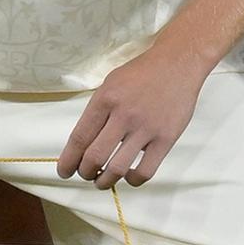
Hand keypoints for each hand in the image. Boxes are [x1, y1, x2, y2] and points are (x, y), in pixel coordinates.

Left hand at [60, 40, 207, 187]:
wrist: (178, 63)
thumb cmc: (142, 73)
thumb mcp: (111, 83)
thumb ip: (97, 110)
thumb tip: (84, 142)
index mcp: (105, 99)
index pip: (79, 138)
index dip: (68, 160)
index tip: (65, 171)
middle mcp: (123, 114)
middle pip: (94, 157)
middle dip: (84, 173)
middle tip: (86, 174)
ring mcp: (146, 128)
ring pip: (117, 169)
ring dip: (104, 181)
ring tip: (103, 181)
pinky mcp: (166, 138)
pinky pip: (145, 171)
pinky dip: (133, 180)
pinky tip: (129, 175)